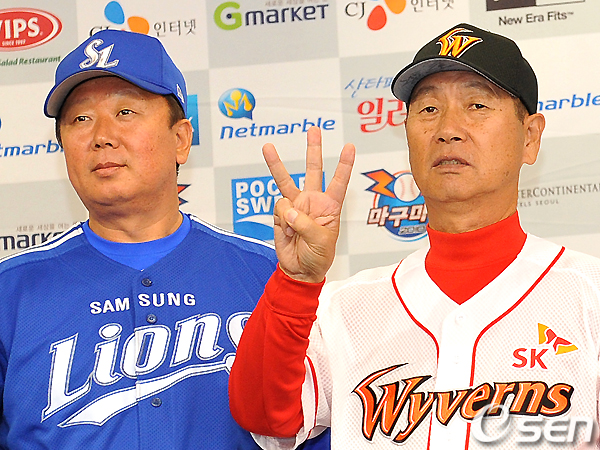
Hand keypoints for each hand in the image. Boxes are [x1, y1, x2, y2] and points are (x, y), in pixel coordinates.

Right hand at [263, 126, 354, 282]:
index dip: (344, 165)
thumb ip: (305, 223)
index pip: (339, 182)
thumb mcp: (321, 240)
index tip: (349, 147)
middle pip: (313, 170)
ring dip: (276, 164)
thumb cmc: (319, 256)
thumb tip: (288, 209)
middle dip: (313, 150)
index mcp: (330, 206)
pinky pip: (279, 208)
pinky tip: (288, 231)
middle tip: (313, 130)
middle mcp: (313, 201)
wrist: (300, 269)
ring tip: (268, 148)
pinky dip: (283, 220)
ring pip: (285, 180)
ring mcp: (295, 206)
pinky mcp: (281, 214)